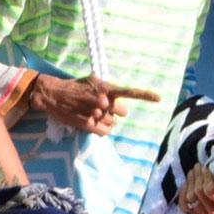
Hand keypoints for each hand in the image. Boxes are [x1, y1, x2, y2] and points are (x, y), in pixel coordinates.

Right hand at [27, 74, 161, 135]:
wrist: (54, 94)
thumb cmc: (75, 86)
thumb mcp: (93, 81)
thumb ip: (108, 88)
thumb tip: (118, 99)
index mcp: (106, 88)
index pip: (129, 91)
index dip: (145, 95)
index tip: (159, 98)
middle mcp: (103, 101)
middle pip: (122, 113)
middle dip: (114, 111)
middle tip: (102, 107)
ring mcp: (96, 114)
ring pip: (113, 124)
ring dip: (106, 120)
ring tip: (92, 113)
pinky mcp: (88, 125)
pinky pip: (105, 132)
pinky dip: (101, 129)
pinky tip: (92, 122)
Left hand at [178, 163, 213, 213]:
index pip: (211, 190)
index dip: (206, 176)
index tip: (206, 167)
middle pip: (199, 191)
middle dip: (198, 176)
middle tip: (199, 166)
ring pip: (190, 196)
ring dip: (191, 181)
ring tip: (194, 171)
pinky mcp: (193, 213)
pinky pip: (183, 203)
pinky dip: (184, 191)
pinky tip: (188, 183)